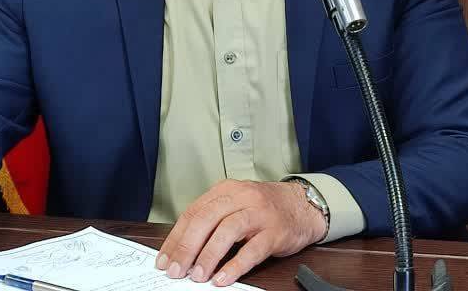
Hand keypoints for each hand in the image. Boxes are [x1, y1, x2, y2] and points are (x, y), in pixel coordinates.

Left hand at [156, 180, 326, 286]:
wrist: (302, 205)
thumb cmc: (264, 208)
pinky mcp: (275, 231)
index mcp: (226, 190)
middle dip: (187, 247)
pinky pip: (252, 249)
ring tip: (197, 275)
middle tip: (176, 269)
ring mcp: (259, 213)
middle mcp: (242, 197)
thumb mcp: (235, 204)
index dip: (176, 238)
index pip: (193, 212)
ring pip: (228, 231)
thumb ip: (212, 219)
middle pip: (207, 219)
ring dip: (209, 255)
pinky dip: (235, 265)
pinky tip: (223, 277)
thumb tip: (182, 248)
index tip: (164, 259)